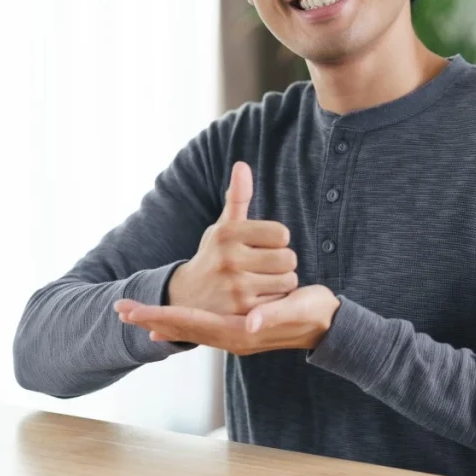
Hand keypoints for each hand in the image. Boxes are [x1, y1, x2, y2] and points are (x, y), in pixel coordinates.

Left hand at [116, 285, 340, 354]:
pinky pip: (200, 331)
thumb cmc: (315, 313)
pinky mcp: (238, 331)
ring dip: (161, 322)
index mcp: (241, 332)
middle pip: (183, 328)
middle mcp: (232, 338)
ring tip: (135, 316)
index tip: (134, 310)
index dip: (162, 315)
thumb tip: (249, 323)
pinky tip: (165, 328)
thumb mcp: (298, 309)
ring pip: (188, 330)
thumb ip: (273, 314)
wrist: (329, 326)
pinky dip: (178, 327)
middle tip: (119, 309)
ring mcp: (234, 337)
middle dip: (151, 318)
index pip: (192, 323)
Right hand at [167, 161, 297, 314]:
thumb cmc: (214, 256)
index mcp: (227, 233)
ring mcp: (236, 286)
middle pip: (289, 258)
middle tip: (267, 266)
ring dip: (282, 282)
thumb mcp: (223, 227)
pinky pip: (280, 301)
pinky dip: (275, 300)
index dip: (277, 240)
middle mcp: (229, 258)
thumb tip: (242, 165)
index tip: (265, 245)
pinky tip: (260, 298)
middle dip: (283, 262)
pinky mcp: (243, 311)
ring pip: (288, 280)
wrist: (186, 298)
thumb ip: (237, 198)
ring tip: (264, 281)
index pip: (281, 233)